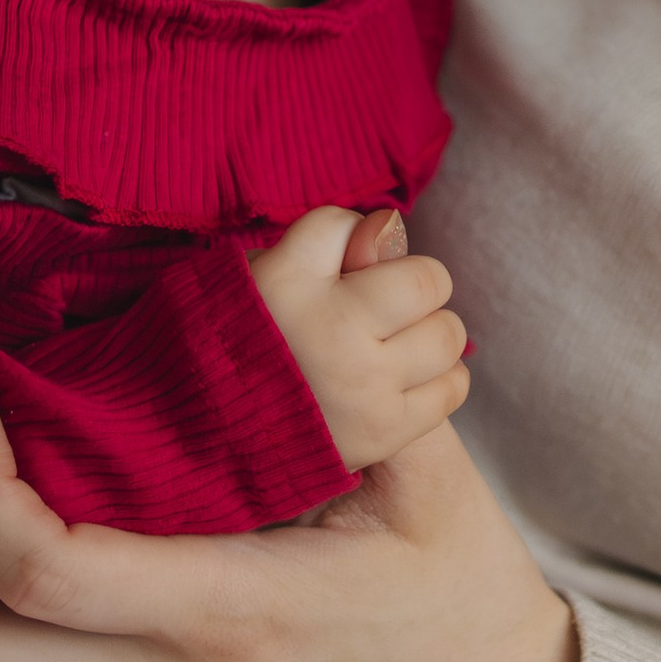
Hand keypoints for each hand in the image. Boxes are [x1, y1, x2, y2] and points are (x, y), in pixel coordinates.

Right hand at [251, 202, 469, 470]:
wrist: (207, 437)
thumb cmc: (243, 343)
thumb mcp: (265, 275)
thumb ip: (326, 240)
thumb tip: (391, 227)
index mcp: (288, 282)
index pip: (356, 225)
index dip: (354, 239)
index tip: (340, 267)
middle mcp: (329, 330)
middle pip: (428, 279)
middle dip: (416, 285)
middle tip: (389, 306)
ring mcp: (362, 385)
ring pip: (449, 334)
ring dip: (432, 332)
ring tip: (399, 344)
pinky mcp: (382, 432)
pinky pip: (453, 387)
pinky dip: (440, 378)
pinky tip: (405, 379)